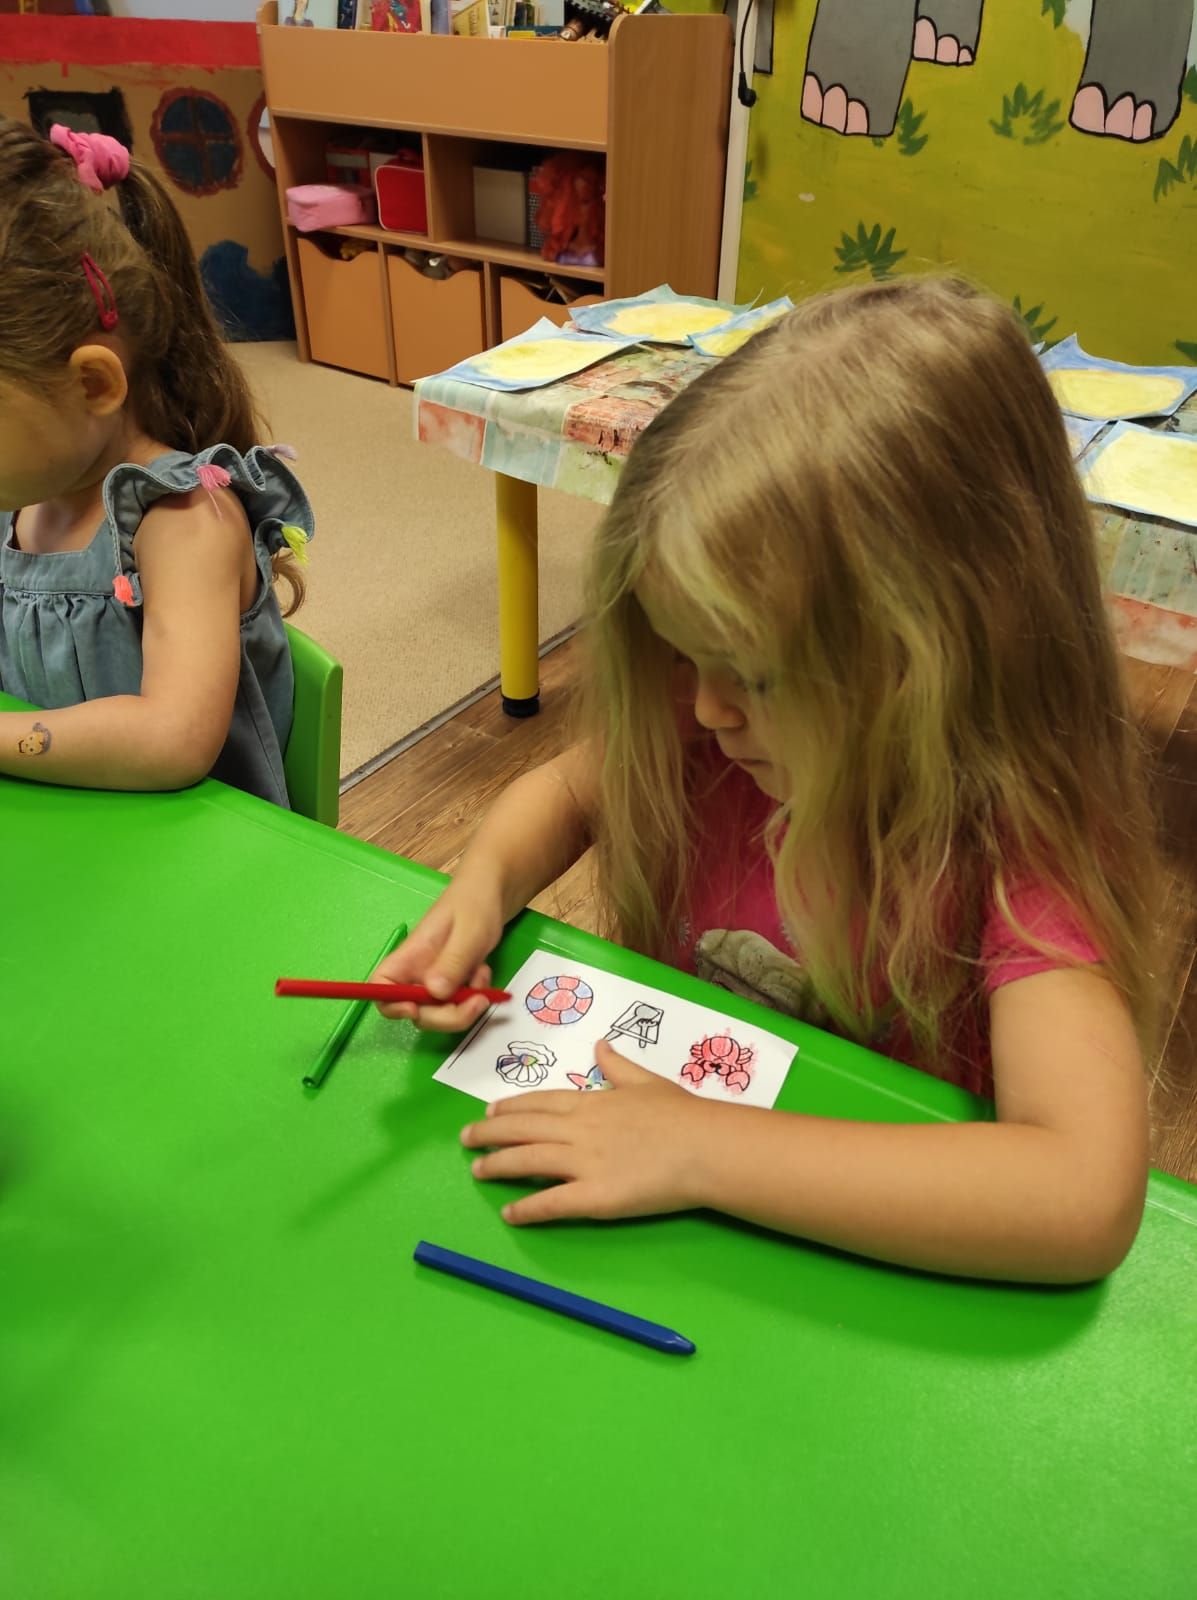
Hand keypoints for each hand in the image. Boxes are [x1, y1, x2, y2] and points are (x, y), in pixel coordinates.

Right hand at [373, 877, 502, 1031]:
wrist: (493, 892)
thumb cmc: (474, 902)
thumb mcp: (468, 931)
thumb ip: (452, 962)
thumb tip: (435, 994)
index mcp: (410, 955)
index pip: (381, 985)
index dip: (391, 1004)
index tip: (415, 1008)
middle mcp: (418, 972)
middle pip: (417, 1011)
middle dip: (446, 1015)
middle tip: (476, 1001)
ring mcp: (437, 979)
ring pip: (441, 1012)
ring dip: (465, 1006)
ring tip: (482, 977)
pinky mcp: (453, 982)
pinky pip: (458, 1004)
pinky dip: (474, 997)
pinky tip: (483, 974)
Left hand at [461, 1040, 720, 1223]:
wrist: (704, 1146)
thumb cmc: (682, 1114)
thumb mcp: (647, 1081)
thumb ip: (618, 1066)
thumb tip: (600, 1044)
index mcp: (591, 1102)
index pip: (540, 1103)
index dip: (511, 1108)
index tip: (489, 1112)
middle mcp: (578, 1130)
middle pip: (523, 1130)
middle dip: (490, 1134)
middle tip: (466, 1139)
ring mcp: (583, 1163)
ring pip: (527, 1162)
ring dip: (498, 1166)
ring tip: (477, 1171)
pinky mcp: (593, 1197)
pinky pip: (551, 1203)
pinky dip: (527, 1209)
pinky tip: (510, 1214)